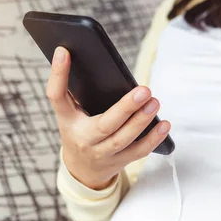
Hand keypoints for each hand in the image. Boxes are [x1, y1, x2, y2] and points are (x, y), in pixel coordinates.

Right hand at [46, 47, 170, 189]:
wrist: (81, 169)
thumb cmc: (79, 130)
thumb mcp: (71, 113)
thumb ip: (78, 91)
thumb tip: (93, 57)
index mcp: (67, 120)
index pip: (57, 96)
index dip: (58, 74)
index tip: (64, 51)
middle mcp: (83, 139)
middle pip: (104, 125)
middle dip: (125, 108)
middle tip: (144, 90)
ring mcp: (101, 153)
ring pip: (123, 140)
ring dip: (141, 121)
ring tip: (154, 102)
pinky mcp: (118, 162)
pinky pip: (138, 152)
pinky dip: (153, 139)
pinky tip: (164, 124)